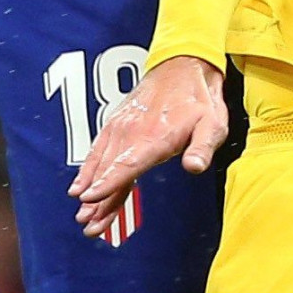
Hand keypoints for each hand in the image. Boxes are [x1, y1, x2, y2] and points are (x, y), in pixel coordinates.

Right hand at [73, 54, 228, 242]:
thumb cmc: (199, 100)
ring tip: (82, 216)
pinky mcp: (115, 126)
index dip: (108, 183)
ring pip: (101, 165)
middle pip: (110, 172)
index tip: (90, 198)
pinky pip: (98, 152)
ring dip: (90, 190)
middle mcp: (132, 133)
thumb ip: (202, 147)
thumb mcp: (212, 124)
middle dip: (97, 200)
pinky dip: (87, 170)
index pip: (127, 165)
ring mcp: (120, 129)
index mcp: (155, 136)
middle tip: (87, 225)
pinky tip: (80, 187)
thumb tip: (195, 167)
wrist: (182, 67)